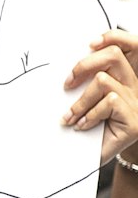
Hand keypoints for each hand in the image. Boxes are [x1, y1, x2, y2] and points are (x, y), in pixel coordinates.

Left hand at [63, 31, 137, 163]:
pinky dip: (89, 114)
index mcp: (123, 79)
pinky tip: (83, 126)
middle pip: (113, 56)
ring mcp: (136, 103)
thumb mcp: (84, 104)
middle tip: (67, 84)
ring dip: (81, 101)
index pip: (125, 46)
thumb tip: (67, 68)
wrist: (93, 161)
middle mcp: (134, 88)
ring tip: (71, 117)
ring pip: (104, 81)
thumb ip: (83, 84)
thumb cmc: (88, 133)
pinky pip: (109, 103)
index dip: (112, 37)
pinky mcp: (134, 120)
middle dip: (85, 65)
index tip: (88, 44)